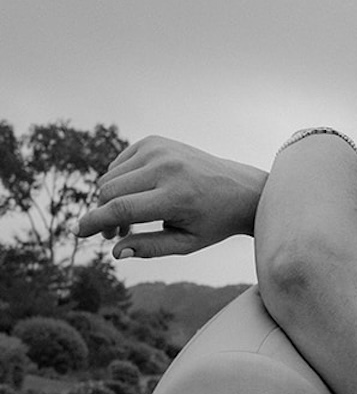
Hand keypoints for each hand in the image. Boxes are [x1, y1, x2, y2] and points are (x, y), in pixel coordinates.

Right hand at [76, 136, 266, 258]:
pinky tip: (141, 193)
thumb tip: (116, 252)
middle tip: (117, 234)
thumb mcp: (186, 243)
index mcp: (175, 195)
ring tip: (133, 217)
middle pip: (109, 192)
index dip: (94, 222)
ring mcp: (159, 149)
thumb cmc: (213, 222)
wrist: (240, 189)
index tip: (78, 232)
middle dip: (104, 215)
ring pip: (110, 177)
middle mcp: (166, 167)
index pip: (121, 208)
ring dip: (112, 200)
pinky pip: (119, 164)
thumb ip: (150, 248)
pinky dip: (121, 181)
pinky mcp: (154, 141)